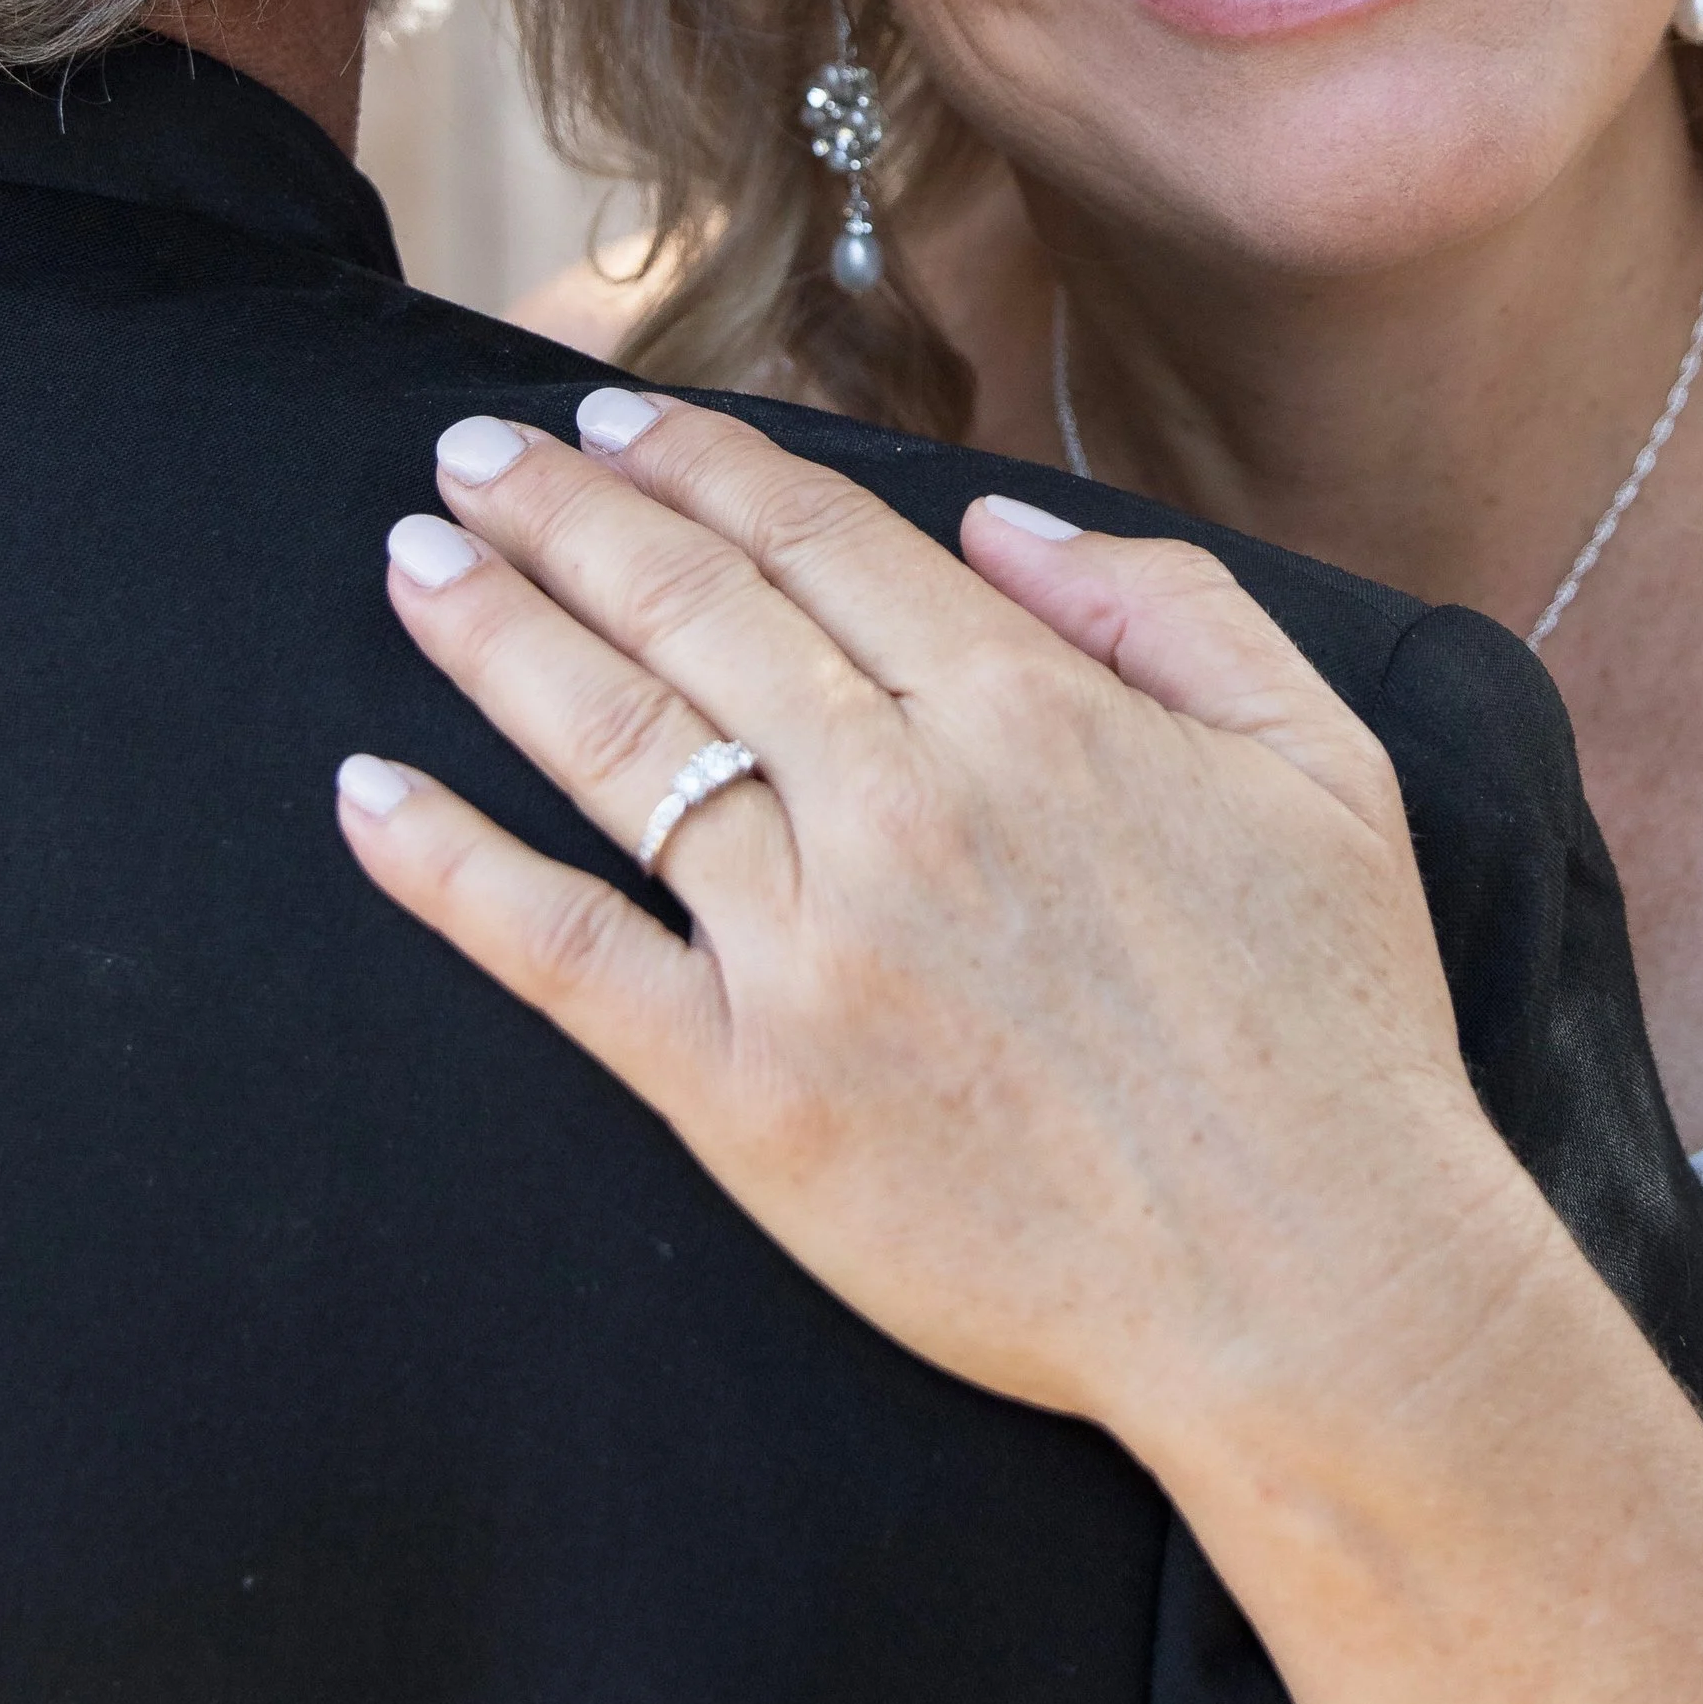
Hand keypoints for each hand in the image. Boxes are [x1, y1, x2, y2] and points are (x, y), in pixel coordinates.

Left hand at [337, 398, 1523, 1453]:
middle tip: (466, 450)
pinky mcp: (750, 1101)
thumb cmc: (1333, 1022)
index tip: (618, 418)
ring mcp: (810, 953)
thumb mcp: (1318, 761)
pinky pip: (566, 960)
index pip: (817, 542)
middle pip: (691, 612)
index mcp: (1028, 712)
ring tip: (413, 556)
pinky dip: (452, 869)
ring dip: (496, 634)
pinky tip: (369, 792)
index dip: (701, 465)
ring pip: (618, 748)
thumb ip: (1169, 606)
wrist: (1316, 1285)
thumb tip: (999, 530)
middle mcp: (898, 805)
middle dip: (565, 511)